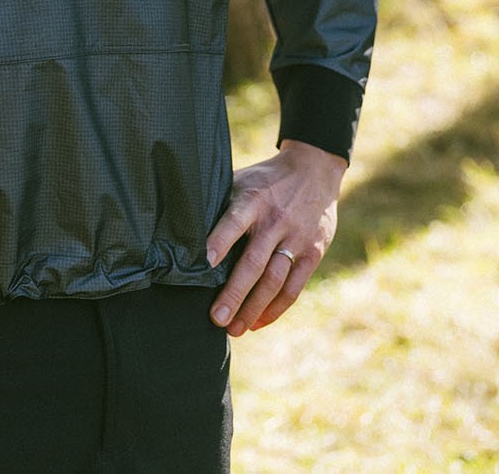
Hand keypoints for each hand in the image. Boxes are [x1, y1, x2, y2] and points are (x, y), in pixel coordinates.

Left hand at [205, 140, 346, 336]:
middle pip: (254, 262)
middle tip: (216, 318)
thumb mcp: (242, 179)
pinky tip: (258, 322)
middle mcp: (276, 220)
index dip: (219, 241)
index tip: (203, 264)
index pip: (234, 221)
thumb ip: (222, 202)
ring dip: (254, 308)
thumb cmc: (265, 179)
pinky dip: (276, 308)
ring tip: (235, 329)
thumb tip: (184, 222)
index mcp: (254, 199)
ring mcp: (296, 238)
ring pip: (274, 280)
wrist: (314, 170)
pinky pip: (294, 287)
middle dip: (234, 293)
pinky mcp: (313, 252)